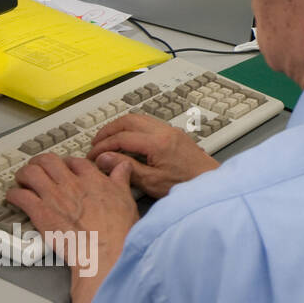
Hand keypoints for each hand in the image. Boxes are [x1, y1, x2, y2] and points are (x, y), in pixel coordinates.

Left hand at [6, 154, 137, 282]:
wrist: (105, 250)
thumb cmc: (118, 230)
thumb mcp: (127, 199)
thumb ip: (121, 179)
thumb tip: (123, 166)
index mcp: (93, 179)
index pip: (75, 161)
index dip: (67, 163)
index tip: (65, 168)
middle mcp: (71, 184)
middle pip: (48, 161)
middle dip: (40, 163)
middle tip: (38, 169)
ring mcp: (54, 197)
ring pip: (30, 173)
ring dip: (24, 175)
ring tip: (23, 181)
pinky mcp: (40, 213)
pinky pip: (19, 196)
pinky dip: (14, 195)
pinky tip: (15, 199)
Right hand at [88, 113, 219, 198]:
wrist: (211, 182)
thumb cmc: (185, 184)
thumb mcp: (151, 181)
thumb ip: (126, 167)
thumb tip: (103, 157)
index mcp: (158, 142)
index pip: (121, 137)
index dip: (103, 146)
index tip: (92, 155)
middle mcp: (165, 131)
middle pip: (129, 120)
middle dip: (108, 130)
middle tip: (96, 143)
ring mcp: (171, 130)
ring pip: (139, 118)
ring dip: (121, 127)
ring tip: (108, 140)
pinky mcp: (175, 134)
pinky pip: (149, 123)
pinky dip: (133, 128)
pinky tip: (127, 141)